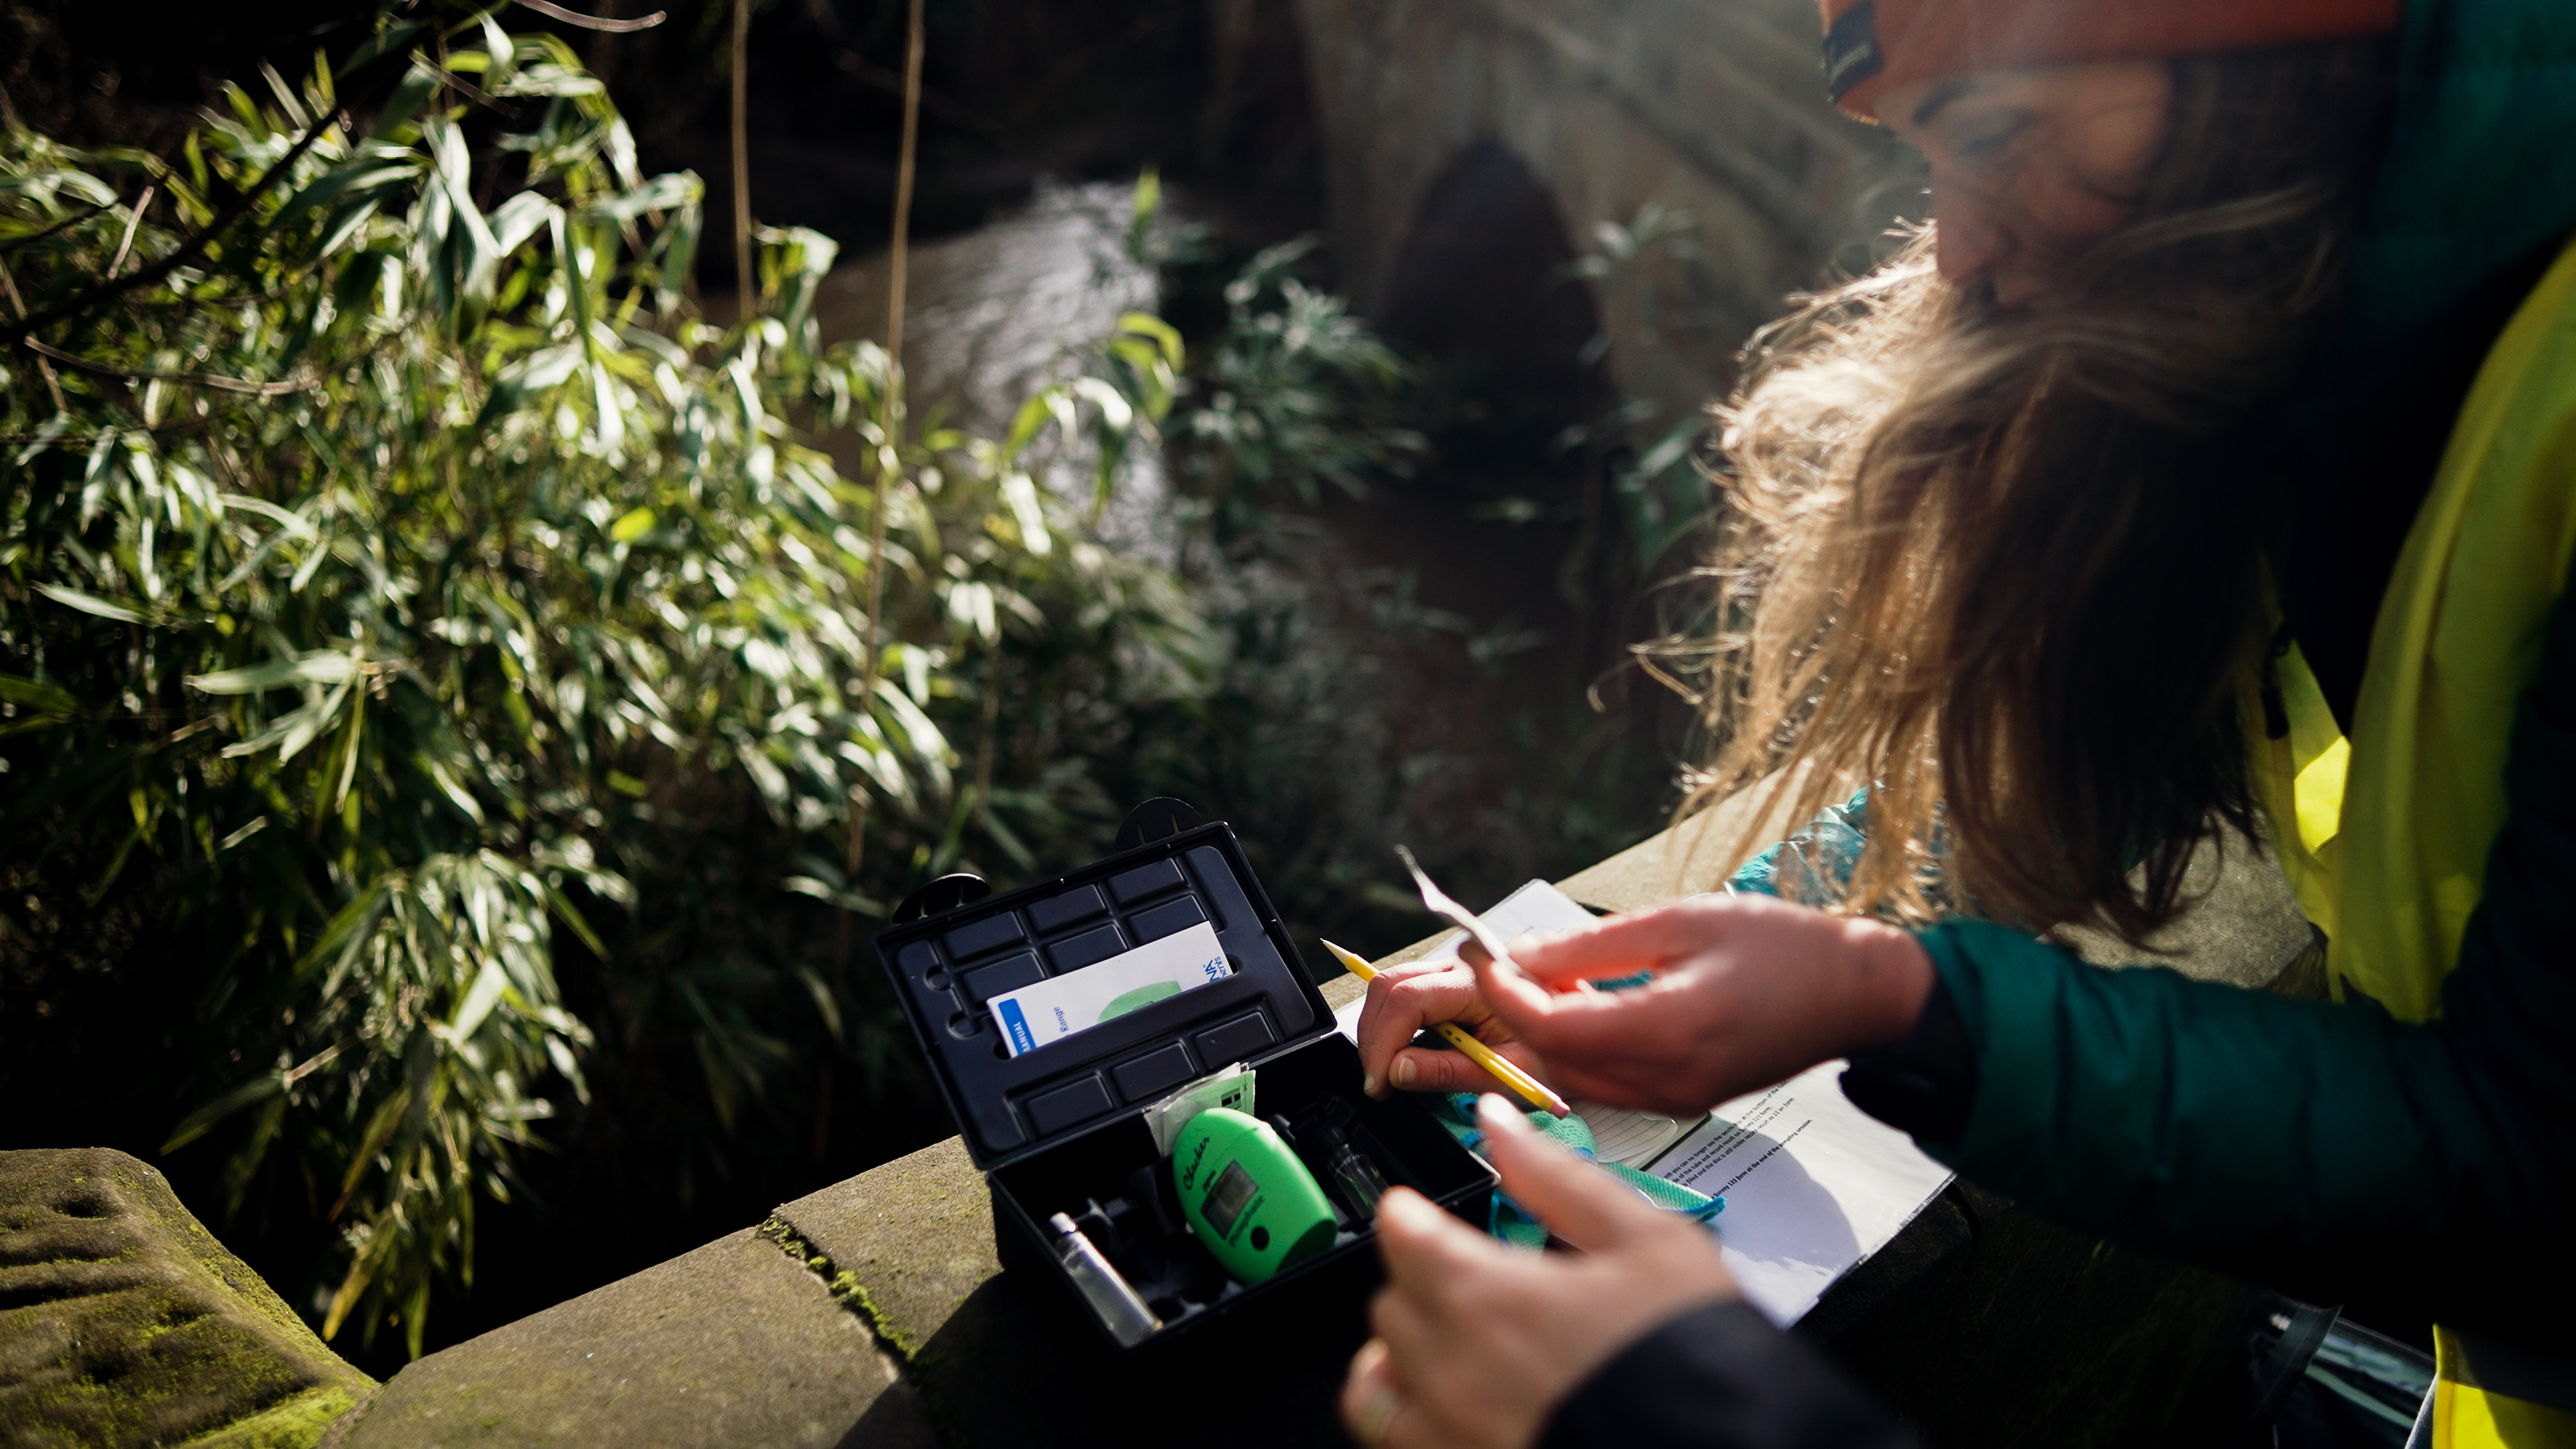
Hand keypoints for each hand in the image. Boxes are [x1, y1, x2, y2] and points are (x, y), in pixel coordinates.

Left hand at [1340, 1095, 1739, 1448]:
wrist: (1729, 1448)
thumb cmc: (1693, 1357)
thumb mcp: (1646, 1242)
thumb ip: (1559, 1178)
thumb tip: (1501, 1122)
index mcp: (1490, 1297)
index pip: (1403, 1235)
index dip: (1409, 1213)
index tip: (1418, 1210)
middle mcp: (1453, 1371)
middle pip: (1392, 1302)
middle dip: (1418, 1276)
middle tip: (1462, 1271)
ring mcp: (1450, 1433)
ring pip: (1377, 1378)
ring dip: (1400, 1347)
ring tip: (1446, 1338)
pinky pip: (1392, 1437)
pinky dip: (1402, 1410)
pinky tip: (1441, 1398)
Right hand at [1355, 953, 1553, 1100]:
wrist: (1584, 1036)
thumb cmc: (1555, 1054)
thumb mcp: (1505, 1073)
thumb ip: (1447, 1071)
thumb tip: (1395, 1071)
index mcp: (1484, 982)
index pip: (1410, 999)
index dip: (1383, 1041)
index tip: (1378, 1082)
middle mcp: (1465, 965)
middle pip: (1391, 985)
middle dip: (1374, 1035)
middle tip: (1377, 1081)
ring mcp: (1457, 969)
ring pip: (1394, 985)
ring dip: (1381, 1028)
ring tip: (1388, 1071)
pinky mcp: (1452, 980)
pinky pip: (1408, 991)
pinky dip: (1394, 1022)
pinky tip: (1400, 1052)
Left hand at [1467, 893, 1934, 1116]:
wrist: (1857, 993)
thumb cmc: (1783, 948)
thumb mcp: (1680, 922)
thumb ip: (1590, 946)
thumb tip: (1518, 955)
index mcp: (1669, 1031)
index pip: (1551, 1028)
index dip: (1503, 993)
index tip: (1479, 956)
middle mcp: (1668, 1082)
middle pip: (1551, 1066)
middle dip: (1505, 1024)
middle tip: (1478, 987)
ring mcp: (1675, 1101)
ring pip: (1572, 1083)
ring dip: (1536, 1042)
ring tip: (1523, 996)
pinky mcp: (1682, 1103)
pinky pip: (1604, 1087)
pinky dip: (1574, 1054)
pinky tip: (1571, 1014)